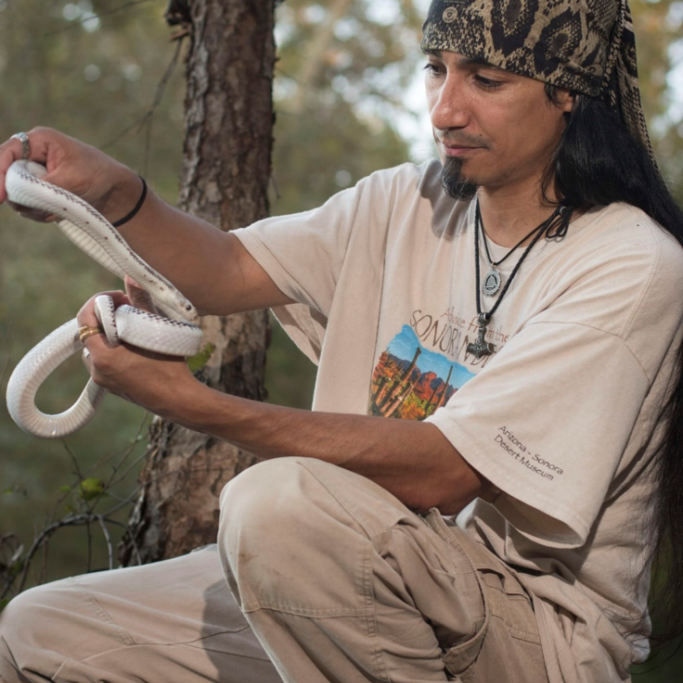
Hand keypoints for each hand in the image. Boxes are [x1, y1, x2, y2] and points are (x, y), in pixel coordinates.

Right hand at [0, 127, 140, 222]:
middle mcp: (32, 157)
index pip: (6, 154)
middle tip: (44, 206)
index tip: (1, 196)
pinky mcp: (40, 194)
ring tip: (62, 207)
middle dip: (23, 196)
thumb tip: (18, 198)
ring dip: (36, 208)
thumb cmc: (98, 176)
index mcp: (38, 141)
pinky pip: (29, 208)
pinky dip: (42, 214)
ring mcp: (35, 177)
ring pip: (18, 197)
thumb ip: (43, 187)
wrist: (117, 194)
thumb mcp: (71, 179)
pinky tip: (61, 213)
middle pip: (8, 178)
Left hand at [78, 277, 198, 416]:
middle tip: (130, 309)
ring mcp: (104, 381)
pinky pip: (107, 362)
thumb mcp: (156, 331)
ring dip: (112, 335)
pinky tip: (137, 347)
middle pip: (92, 334)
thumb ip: (141, 303)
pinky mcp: (114, 387)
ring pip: (99, 348)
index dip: (99, 302)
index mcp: (102, 356)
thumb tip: (131, 277)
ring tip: (135, 328)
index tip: (121, 297)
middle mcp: (97, 370)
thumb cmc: (170, 368)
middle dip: (108, 318)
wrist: (180, 400)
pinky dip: (116, 350)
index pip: (84, 320)